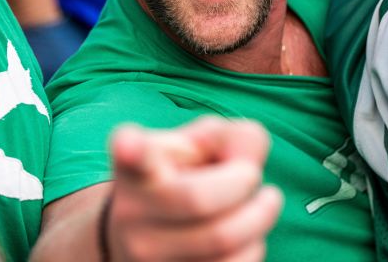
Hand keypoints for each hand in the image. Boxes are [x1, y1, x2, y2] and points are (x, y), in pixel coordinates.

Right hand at [105, 117, 283, 261]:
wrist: (152, 232)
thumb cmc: (189, 176)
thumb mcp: (206, 144)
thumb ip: (234, 138)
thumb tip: (248, 163)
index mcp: (135, 165)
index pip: (130, 157)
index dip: (129, 150)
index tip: (128, 144)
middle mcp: (131, 211)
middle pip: (198, 199)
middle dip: (243, 183)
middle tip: (253, 175)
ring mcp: (144, 255)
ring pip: (221, 240)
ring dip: (257, 219)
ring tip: (259, 206)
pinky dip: (252, 248)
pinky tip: (247, 236)